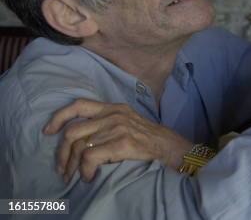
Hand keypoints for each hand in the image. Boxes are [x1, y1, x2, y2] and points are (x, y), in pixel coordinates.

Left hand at [43, 98, 192, 182]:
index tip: (48, 131)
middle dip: (61, 153)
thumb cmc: (148, 138)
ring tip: (73, 176)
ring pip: (79, 147)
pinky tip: (90, 177)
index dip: (59, 117)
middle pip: (73, 131)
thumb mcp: (127, 121)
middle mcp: (113, 115)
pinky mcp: (122, 143)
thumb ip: (107, 121)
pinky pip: (90, 158)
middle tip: (62, 168)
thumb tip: (81, 137)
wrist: (170, 147)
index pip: (79, 105)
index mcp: (113, 108)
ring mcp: (118, 128)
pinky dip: (85, 171)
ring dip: (71, 166)